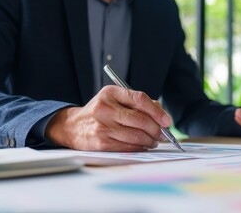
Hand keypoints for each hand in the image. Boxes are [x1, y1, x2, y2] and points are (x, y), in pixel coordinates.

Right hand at [45, 85, 172, 151]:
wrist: (73, 126)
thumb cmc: (101, 112)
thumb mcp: (115, 100)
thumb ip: (137, 103)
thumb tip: (162, 116)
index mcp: (110, 93)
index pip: (139, 99)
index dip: (157, 111)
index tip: (167, 120)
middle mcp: (105, 108)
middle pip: (140, 120)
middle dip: (156, 129)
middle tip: (162, 133)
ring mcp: (102, 126)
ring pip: (136, 136)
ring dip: (150, 140)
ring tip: (154, 140)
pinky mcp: (101, 142)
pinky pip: (128, 147)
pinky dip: (140, 147)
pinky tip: (143, 145)